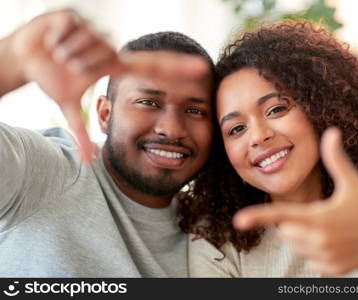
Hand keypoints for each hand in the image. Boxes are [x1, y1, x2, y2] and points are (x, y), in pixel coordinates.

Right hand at [11, 10, 209, 161]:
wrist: (25, 56)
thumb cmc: (53, 78)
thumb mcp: (67, 107)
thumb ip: (82, 134)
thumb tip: (88, 164)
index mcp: (115, 67)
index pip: (152, 67)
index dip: (177, 68)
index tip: (203, 69)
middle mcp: (111, 47)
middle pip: (107, 55)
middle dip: (82, 65)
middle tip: (67, 68)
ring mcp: (95, 29)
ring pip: (87, 44)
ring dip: (67, 54)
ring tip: (59, 55)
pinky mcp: (75, 15)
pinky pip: (70, 30)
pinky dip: (55, 40)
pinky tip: (52, 40)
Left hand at [233, 127, 357, 274]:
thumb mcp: (352, 180)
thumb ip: (335, 158)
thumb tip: (331, 131)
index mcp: (320, 216)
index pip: (282, 215)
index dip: (259, 217)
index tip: (238, 221)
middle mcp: (321, 239)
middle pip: (286, 231)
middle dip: (295, 223)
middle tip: (321, 216)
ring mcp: (327, 257)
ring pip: (296, 246)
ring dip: (305, 238)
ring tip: (330, 229)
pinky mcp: (333, 271)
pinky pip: (309, 261)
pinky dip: (316, 252)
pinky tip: (335, 244)